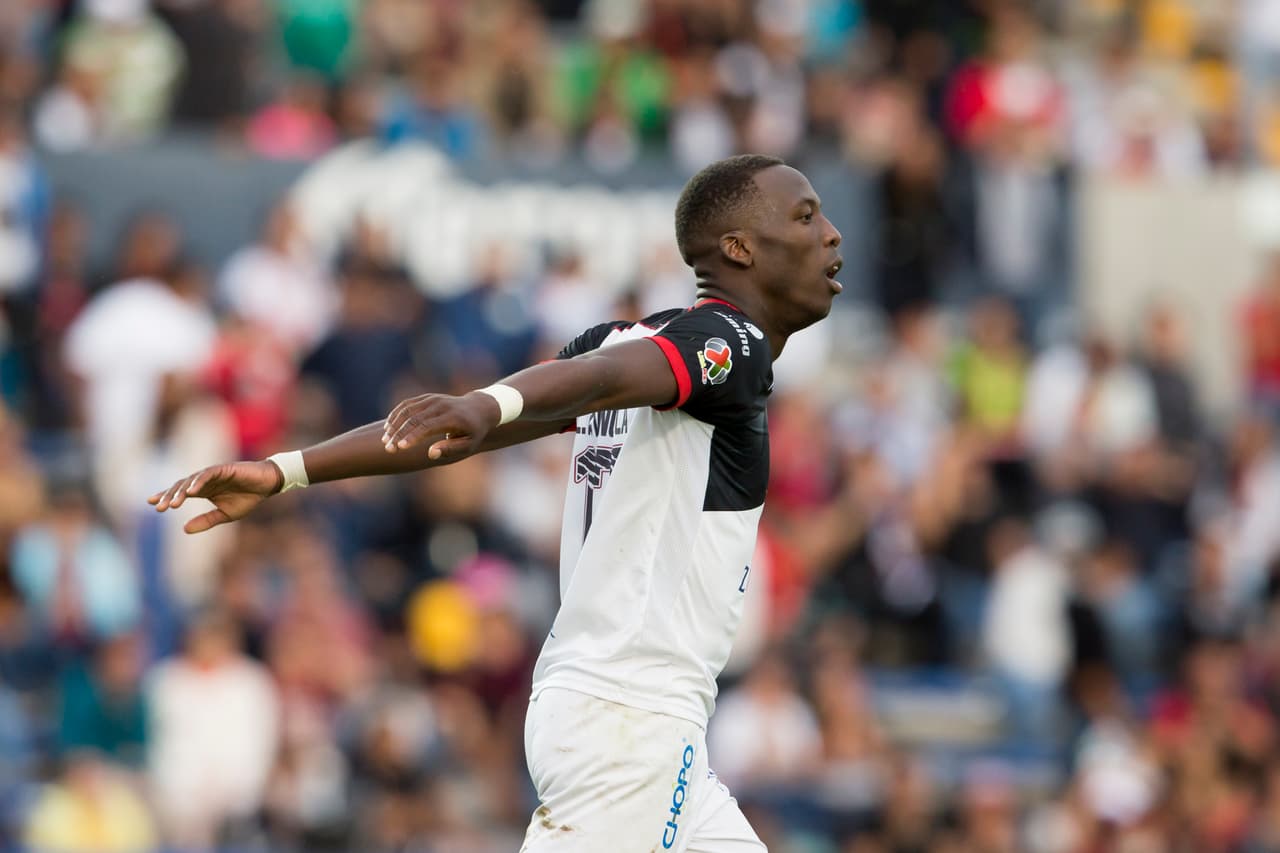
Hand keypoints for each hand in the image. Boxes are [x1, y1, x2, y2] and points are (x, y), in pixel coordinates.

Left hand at [147, 460, 282, 533]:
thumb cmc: (248, 498)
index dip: (165, 496)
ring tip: (172, 504)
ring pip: (191, 481)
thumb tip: (184, 530)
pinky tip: (191, 491)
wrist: (267, 485)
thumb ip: (205, 521)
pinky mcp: (223, 469)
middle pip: (181, 486)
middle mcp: (204, 481)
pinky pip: (207, 474)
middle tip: (158, 508)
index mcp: (204, 490)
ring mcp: (212, 474)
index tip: (150, 503)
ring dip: (181, 492)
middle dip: (168, 497)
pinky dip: (198, 482)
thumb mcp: (225, 515)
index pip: (180, 492)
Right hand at [382, 391, 501, 458]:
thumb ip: (450, 449)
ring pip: (407, 410)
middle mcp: (441, 405)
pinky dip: (396, 414)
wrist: (478, 408)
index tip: (399, 447)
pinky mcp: (428, 397)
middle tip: (388, 449)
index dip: (412, 436)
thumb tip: (431, 454)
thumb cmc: (473, 432)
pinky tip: (388, 427)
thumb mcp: (468, 444)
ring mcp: (433, 399)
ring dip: (394, 424)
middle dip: (399, 434)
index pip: (427, 426)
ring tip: (385, 439)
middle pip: (414, 418)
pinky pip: (408, 404)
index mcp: (452, 418)